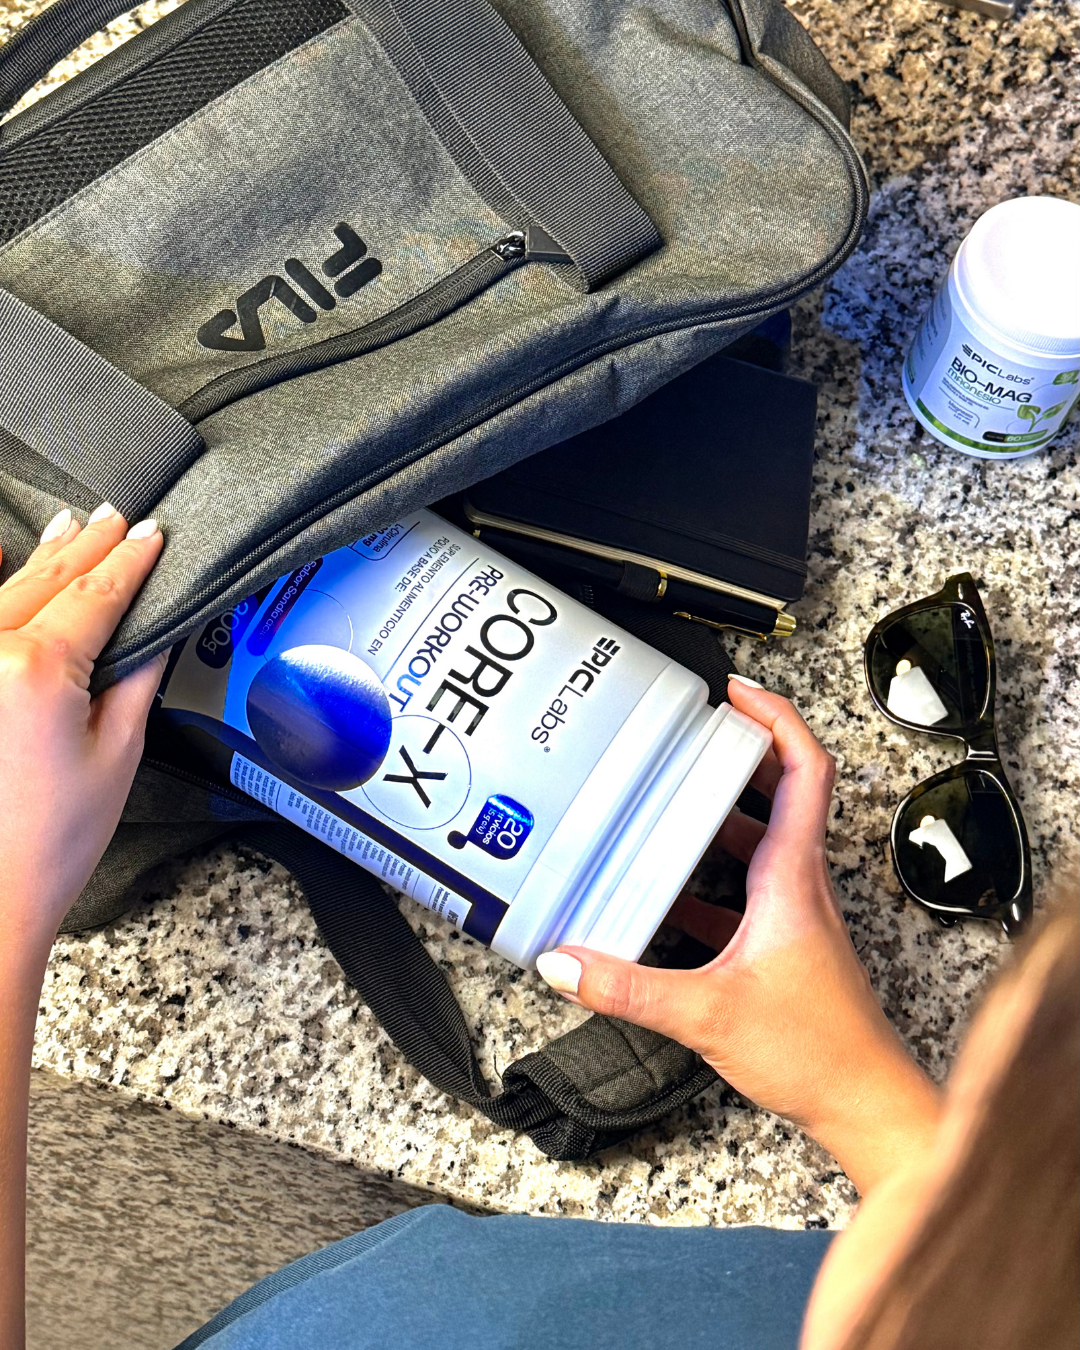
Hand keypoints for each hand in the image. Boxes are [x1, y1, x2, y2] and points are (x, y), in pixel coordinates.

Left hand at [0, 504, 165, 958]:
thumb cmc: (49, 842)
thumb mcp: (116, 753)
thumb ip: (134, 678)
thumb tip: (152, 631)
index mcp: (35, 669)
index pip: (96, 594)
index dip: (130, 560)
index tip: (152, 534)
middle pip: (47, 580)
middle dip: (87, 547)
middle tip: (117, 518)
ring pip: (4, 591)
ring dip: (42, 559)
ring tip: (72, 530)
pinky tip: (3, 561)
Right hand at [536, 678, 941, 1193]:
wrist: (863, 1103)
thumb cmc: (818, 1051)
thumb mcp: (707, 1013)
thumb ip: (628, 988)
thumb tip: (565, 962)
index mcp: (792, 874)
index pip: (805, 767)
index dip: (775, 717)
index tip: (734, 690)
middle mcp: (797, 882)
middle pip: (780, 790)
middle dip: (734, 754)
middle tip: (687, 734)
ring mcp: (792, 912)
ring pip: (758, 840)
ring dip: (716, 817)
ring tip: (663, 803)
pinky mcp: (781, 943)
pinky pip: (742, 891)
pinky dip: (705, 881)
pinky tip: (664, 897)